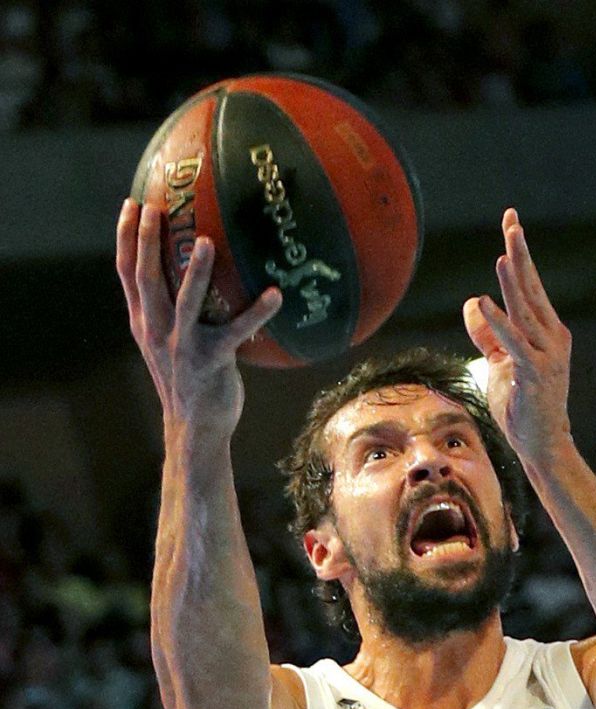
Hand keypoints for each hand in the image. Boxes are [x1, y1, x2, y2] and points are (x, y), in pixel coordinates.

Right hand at [116, 199, 282, 435]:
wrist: (195, 425)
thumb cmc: (191, 377)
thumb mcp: (171, 341)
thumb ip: (174, 310)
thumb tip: (197, 271)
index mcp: (144, 321)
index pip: (126, 273)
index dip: (126, 238)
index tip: (131, 204)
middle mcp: (156, 330)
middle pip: (145, 278)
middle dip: (147, 241)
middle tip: (155, 207)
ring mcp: (181, 346)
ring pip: (184, 301)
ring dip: (195, 271)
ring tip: (207, 242)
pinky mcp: (211, 361)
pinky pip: (237, 332)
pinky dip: (257, 313)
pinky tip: (276, 295)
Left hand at [463, 208, 572, 463]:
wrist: (543, 443)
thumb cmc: (523, 404)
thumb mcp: (501, 362)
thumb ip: (488, 333)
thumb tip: (473, 302)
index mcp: (547, 331)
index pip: (531, 285)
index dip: (520, 253)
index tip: (512, 222)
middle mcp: (552, 337)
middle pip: (532, 288)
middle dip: (521, 253)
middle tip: (512, 221)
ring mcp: (546, 354)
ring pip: (526, 310)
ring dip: (513, 282)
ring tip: (504, 253)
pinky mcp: (534, 372)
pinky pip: (513, 342)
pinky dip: (498, 322)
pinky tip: (484, 303)